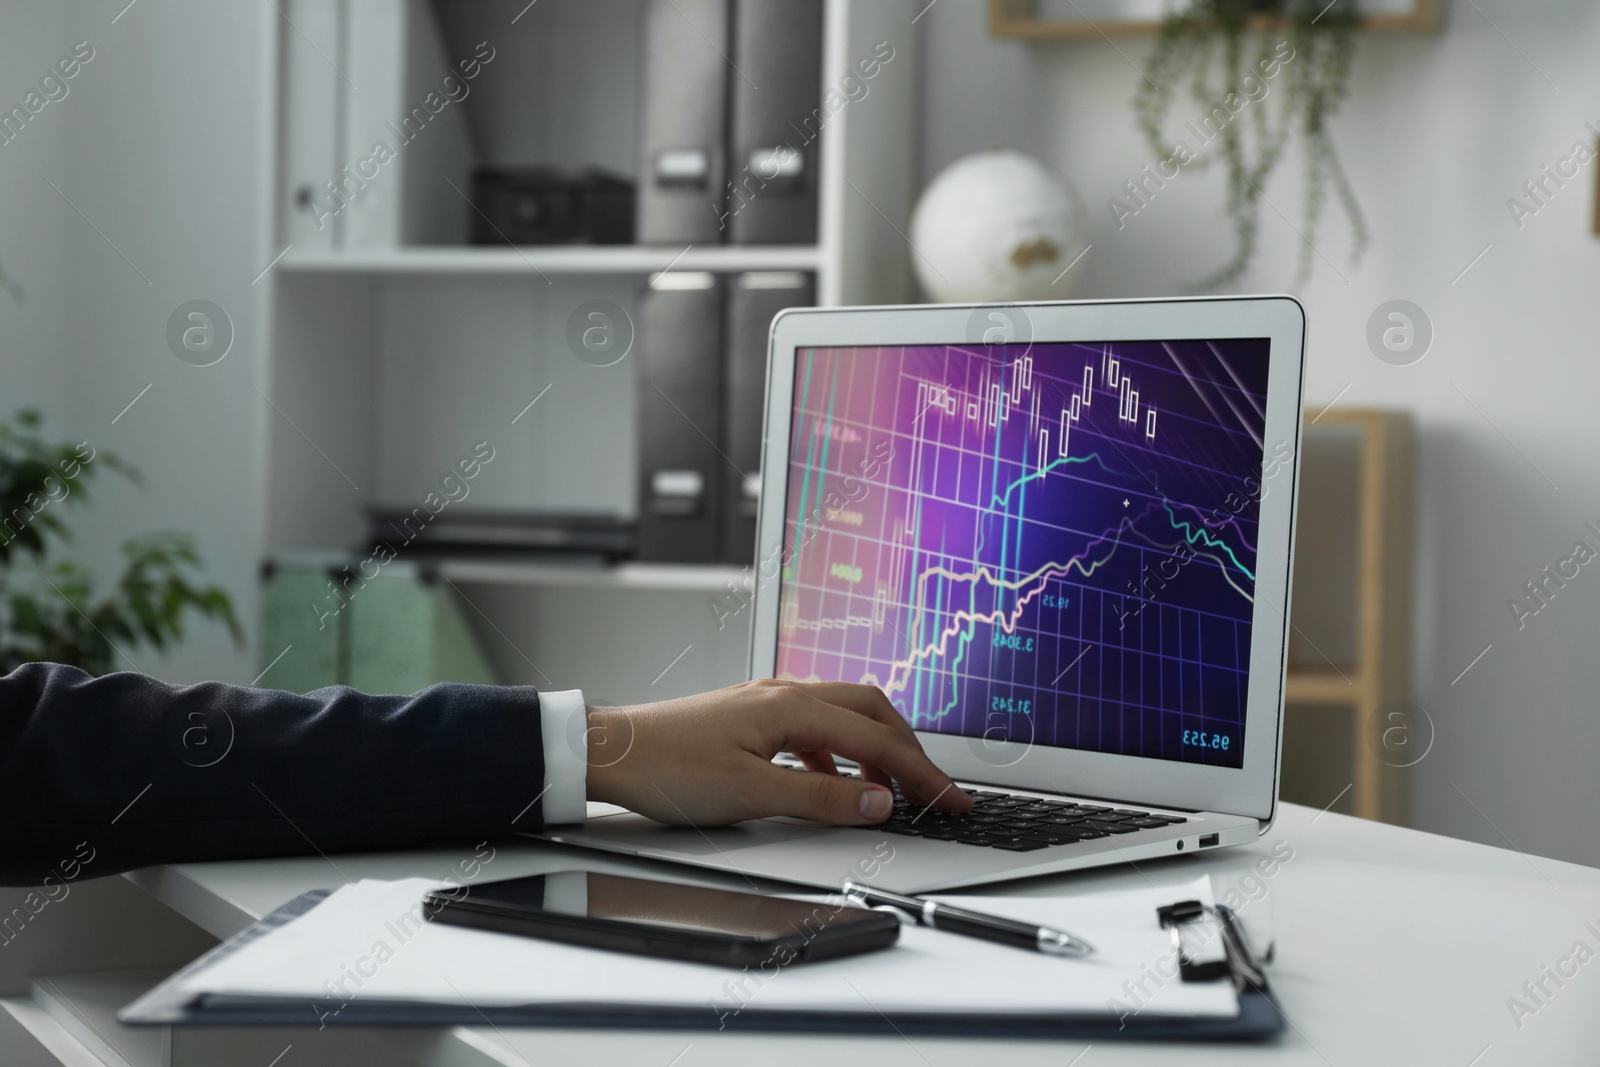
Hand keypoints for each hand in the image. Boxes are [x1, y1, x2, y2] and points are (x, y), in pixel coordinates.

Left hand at [583, 678, 972, 826]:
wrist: (609, 753)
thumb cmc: (667, 767)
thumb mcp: (751, 794)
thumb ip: (821, 799)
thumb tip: (879, 802)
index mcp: (792, 707)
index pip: (877, 740)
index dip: (922, 774)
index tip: (953, 799)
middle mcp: (784, 693)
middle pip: (871, 711)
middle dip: (910, 750)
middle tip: (935, 789)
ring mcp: (768, 702)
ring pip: (844, 716)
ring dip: (876, 750)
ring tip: (890, 790)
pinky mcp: (752, 718)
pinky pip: (814, 728)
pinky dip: (839, 754)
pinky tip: (832, 783)